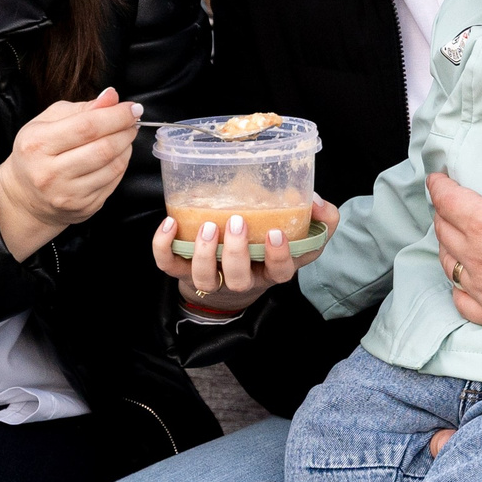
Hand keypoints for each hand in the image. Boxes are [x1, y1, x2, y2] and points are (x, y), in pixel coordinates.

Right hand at [0, 87, 140, 258]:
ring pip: (113, 167)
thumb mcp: (48, 122)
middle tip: (132, 121)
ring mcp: (68, 194)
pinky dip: (121, 164)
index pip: (87, 126)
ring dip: (126, 147)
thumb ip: (82, 107)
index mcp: (38, 144)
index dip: (116, 115)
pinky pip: (113, 182)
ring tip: (124, 136)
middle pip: (103, 149)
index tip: (132, 108)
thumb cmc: (37, 152)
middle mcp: (50, 173)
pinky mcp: (83, 207)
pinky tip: (116, 155)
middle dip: (125, 131)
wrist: (25, 198)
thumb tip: (111, 96)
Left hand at [152, 197, 340, 310]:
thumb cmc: (266, 245)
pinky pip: (169, 265)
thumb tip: (318, 202)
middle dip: (237, 252)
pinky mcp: (183, 270)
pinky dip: (164, 247)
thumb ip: (318, 218)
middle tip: (237, 222)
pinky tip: (169, 224)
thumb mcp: (297, 232)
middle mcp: (241, 278)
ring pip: (206, 278)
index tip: (276, 232)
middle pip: (240, 279)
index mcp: (270, 270)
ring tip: (208, 226)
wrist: (229, 271)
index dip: (278, 257)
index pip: (280, 272)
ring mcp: (211, 277)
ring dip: (205, 253)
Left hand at [428, 123, 481, 328]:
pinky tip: (467, 278)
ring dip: (448, 247)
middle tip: (451, 203)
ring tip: (456, 236)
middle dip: (443, 212)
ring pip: (449, 266)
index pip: (445, 200)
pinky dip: (459, 288)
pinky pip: (464, 303)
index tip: (437, 178)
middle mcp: (479, 258)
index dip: (438, 185)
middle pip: (443, 231)